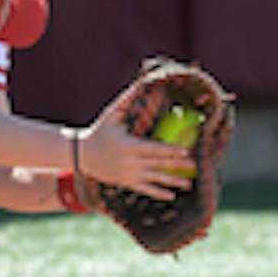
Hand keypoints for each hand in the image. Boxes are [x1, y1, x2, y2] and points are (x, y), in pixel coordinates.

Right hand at [73, 101, 195, 199]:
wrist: (82, 154)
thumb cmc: (100, 130)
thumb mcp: (112, 114)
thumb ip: (128, 99)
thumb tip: (143, 80)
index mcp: (129, 146)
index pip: (154, 149)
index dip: (170, 150)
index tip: (186, 151)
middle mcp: (130, 163)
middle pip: (157, 165)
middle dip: (177, 167)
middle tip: (195, 167)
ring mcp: (128, 175)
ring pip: (154, 180)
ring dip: (172, 183)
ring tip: (189, 184)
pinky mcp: (126, 183)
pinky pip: (144, 190)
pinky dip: (158, 193)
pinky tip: (171, 196)